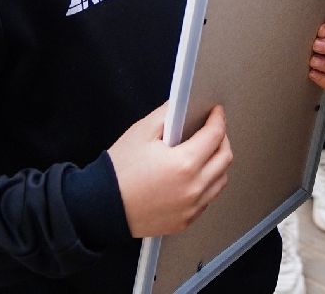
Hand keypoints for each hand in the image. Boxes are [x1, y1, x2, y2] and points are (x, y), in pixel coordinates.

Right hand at [109, 104, 232, 237]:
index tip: (215, 112)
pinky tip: (193, 175)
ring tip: (204, 153)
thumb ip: (168, 114)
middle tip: (212, 130)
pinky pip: (208, 199)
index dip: (218, 118)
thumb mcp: (142, 132)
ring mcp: (191, 208)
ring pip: (221, 180)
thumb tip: (184, 104)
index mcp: (184, 164)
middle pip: (225, 158)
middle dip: (222, 139)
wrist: (100, 208)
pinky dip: (207, 184)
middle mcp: (193, 188)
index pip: (215, 135)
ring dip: (217, 163)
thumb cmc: (118, 172)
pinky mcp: (185, 221)